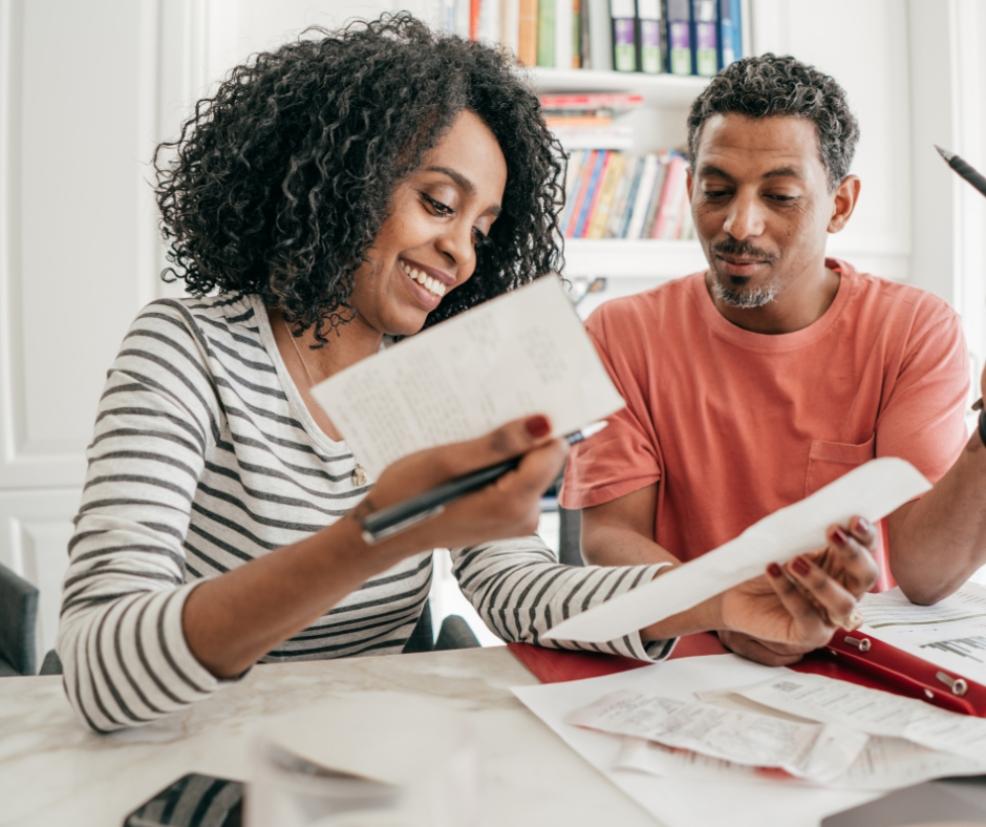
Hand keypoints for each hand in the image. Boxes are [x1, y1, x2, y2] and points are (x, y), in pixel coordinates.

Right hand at [352, 414, 566, 557]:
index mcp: (513, 504)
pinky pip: (516, 481)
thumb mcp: (448, 461)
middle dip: (520, 438)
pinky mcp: (508, 518)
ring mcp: (517, 520)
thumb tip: (543, 423)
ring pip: (529, 468)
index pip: (552, 451)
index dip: (539, 426)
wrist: (385, 532)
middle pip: (542, 460)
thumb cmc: (407, 495)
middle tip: (487, 421)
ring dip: (506, 450)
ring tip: (473, 440)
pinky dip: (499, 465)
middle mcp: (524, 517)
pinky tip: (472, 457)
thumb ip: (498, 444)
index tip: (518, 404)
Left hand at [716, 517, 878, 665]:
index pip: (866, 550)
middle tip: (833, 532)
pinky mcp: (808, 634)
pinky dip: (789, 592)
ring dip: (821, 580)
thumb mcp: (784, 544)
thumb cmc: (764, 565)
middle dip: (854, 554)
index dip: (866, 535)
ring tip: (794, 560)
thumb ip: (805, 534)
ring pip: (844, 603)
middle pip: (866, 576)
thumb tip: (819, 513)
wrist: (733, 594)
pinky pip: (807, 617)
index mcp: (841, 565)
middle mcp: (843, 591)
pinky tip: (773, 570)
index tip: (854, 519)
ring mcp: (828, 616)